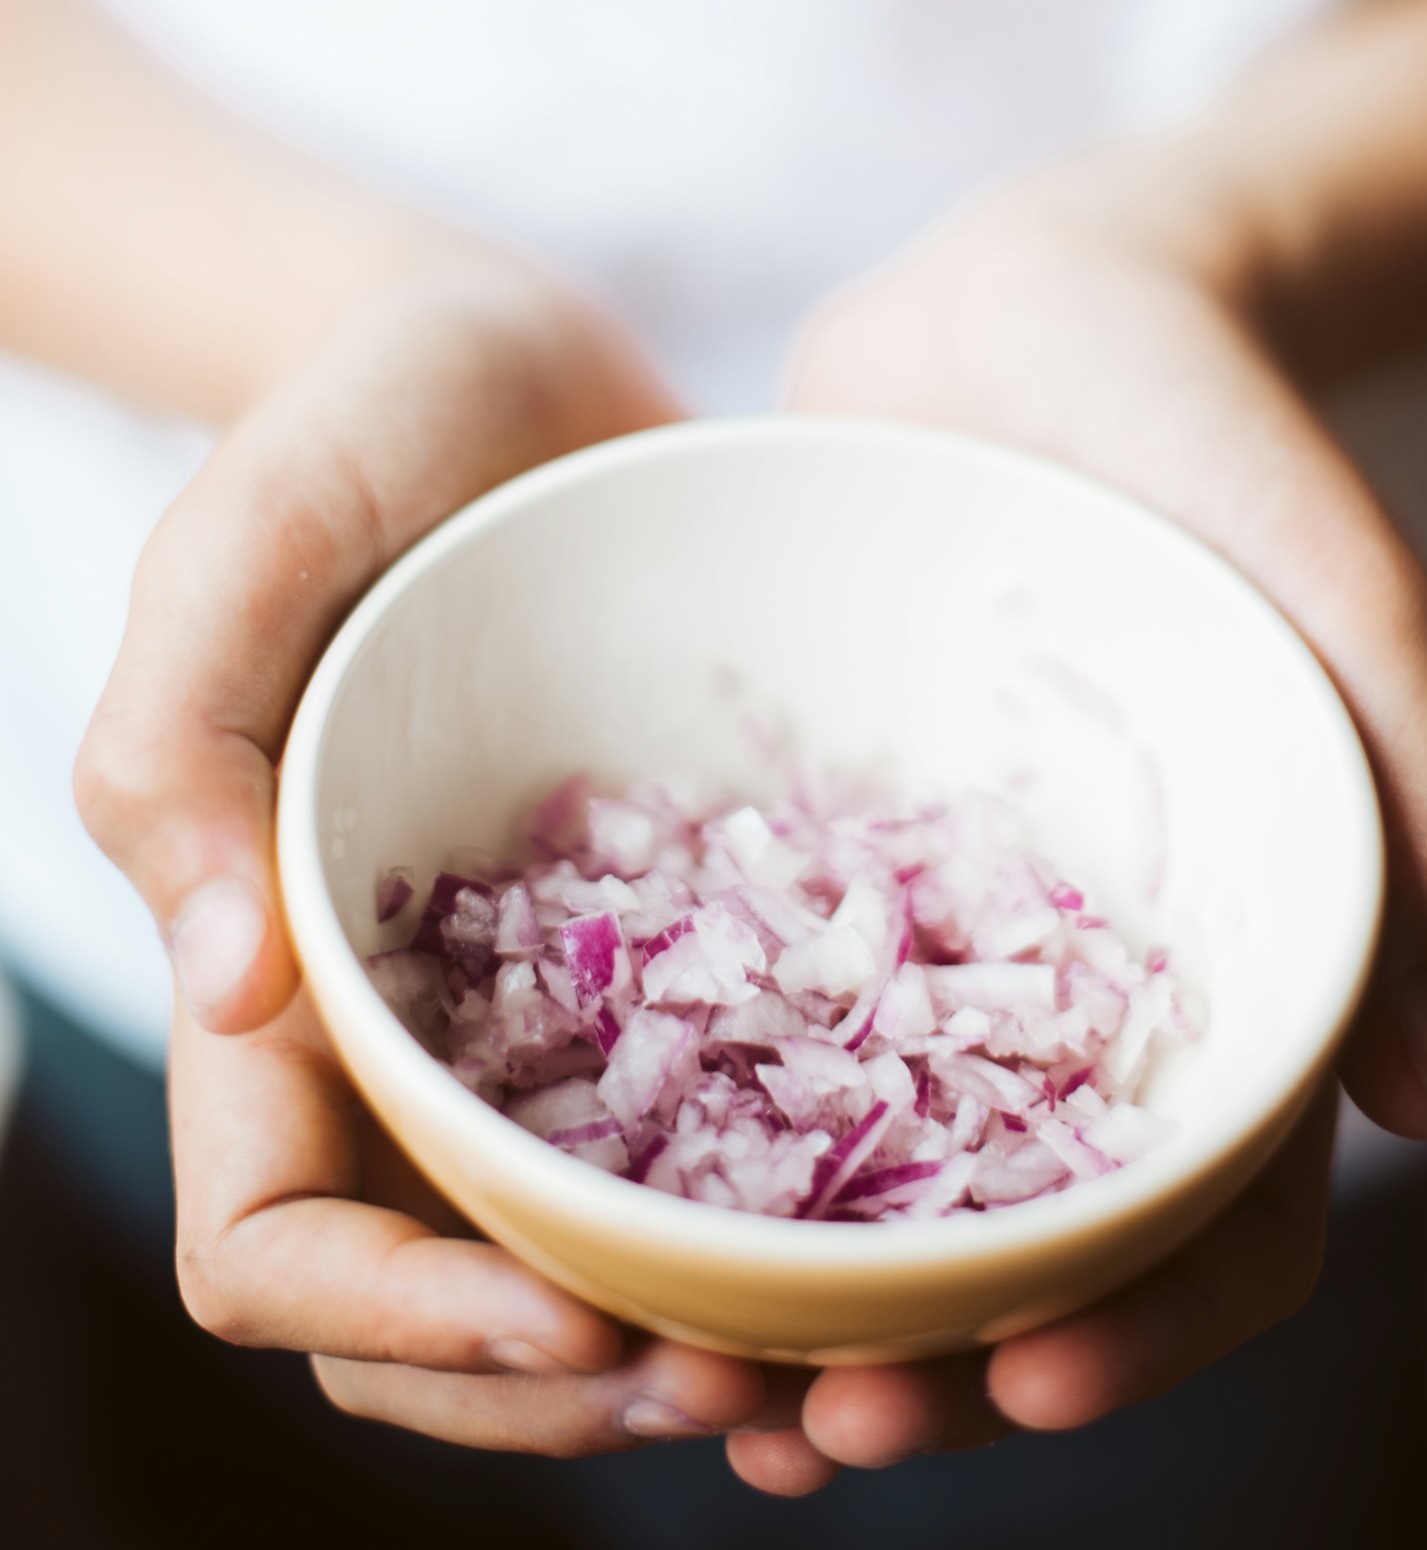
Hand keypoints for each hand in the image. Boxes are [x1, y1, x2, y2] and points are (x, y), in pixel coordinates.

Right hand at [75, 263, 768, 1452]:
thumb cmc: (355, 423)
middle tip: (766, 1396)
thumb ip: (182, 737)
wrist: (515, 360)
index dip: (401, 1329)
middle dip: (576, 1393)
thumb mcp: (250, 531)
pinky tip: (915, 1231)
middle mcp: (404, 1028)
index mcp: (272, 978)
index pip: (277, 1243)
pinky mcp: (667, 943)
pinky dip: (788, 1215)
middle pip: (443, 1312)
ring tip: (855, 1374)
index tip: (576, 1325)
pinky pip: (717, 1123)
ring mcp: (540, 999)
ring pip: (589, 1257)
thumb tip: (224, 992)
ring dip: (697, 1350)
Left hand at [735, 156, 1426, 1488]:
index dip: (1139, 1324)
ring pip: (865, 1162)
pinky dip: (685, 1114)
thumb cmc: (1225, 442)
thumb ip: (1419, 809)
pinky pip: (740, 1003)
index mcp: (1220, 962)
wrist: (1043, 302)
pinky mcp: (808, 844)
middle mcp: (1067, 976)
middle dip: (927, 1355)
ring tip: (682, 1379)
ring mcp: (929, 921)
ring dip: (789, 1292)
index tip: (1021, 1380)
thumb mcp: (1349, 596)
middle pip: (1016, 1232)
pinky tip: (584, 1178)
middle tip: (808, 1428)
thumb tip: (1423, 1099)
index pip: (1213, 1210)